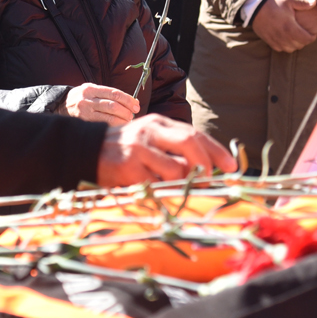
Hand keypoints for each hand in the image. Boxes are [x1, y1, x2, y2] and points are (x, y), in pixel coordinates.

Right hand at [64, 83, 138, 124]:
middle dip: (126, 111)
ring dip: (122, 120)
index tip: (136, 105)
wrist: (61, 106)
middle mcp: (87, 100)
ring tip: (127, 121)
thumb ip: (108, 94)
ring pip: (109, 117)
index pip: (114, 93)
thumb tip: (131, 102)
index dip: (128, 100)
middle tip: (132, 115)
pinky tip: (119, 127)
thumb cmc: (82, 98)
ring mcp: (84, 113)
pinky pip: (103, 126)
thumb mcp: (91, 90)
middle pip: (113, 105)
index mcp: (90, 89)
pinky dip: (114, 127)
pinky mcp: (84, 123)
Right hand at [97, 115, 236, 185]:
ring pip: (176, 169)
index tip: (231, 167)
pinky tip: (156, 194)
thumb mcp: (151, 140)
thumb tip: (207, 168)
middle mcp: (150, 132)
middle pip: (190, 144)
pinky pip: (156, 186)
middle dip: (206, 165)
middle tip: (209, 182)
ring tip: (177, 190)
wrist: (85, 150)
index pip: (195, 134)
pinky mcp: (128, 169)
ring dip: (183, 184)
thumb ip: (174, 148)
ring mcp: (138, 149)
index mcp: (159, 123)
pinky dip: (162, 193)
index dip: (217, 151)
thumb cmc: (125, 150)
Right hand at [251, 0, 316, 52]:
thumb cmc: (273, 3)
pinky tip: (286, 40)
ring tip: (296, 38)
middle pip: (299, 46)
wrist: (254, 8)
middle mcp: (283, 36)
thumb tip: (315, 1)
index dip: (312, 37)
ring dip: (295, 45)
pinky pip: (280, 49)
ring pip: (290, 49)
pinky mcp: (269, 41)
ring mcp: (275, 40)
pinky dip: (285, 46)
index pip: (306, 39)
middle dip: (304, 41)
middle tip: (305, 34)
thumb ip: (303, 3)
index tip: (313, 33)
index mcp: (290, 27)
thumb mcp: (288, 0)